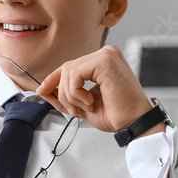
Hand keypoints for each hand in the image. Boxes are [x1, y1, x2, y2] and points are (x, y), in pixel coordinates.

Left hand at [36, 45, 161, 135]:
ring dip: (70, 95)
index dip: (53, 79)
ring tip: (85, 107)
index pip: (71, 65)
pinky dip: (76, 92)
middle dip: (62, 92)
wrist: (134, 123)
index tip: (42, 91)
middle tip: (73, 110)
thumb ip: (65, 95)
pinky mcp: (105, 61)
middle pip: (67, 67)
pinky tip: (90, 102)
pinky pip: (75, 75)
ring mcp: (106, 55)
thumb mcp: (83, 104)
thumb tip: (42, 89)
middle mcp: (106, 54)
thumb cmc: (117, 115)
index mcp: (103, 61)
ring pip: (68, 71)